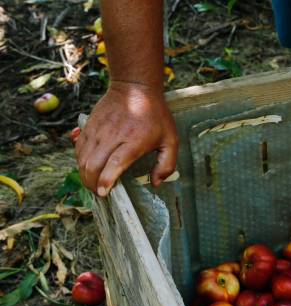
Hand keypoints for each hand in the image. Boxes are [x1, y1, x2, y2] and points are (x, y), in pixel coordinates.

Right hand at [75, 81, 177, 195]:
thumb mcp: (171, 140)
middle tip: (98, 194)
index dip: (106, 180)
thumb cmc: (155, 115)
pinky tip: (87, 169)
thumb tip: (155, 182)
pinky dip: (80, 161)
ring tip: (92, 185)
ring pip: (83, 158)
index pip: (115, 163)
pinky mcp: (89, 126)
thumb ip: (166, 164)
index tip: (103, 192)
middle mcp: (112, 136)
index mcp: (134, 141)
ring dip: (84, 175)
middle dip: (92, 183)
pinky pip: (78, 148)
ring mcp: (98, 130)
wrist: (134, 87)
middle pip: (94, 164)